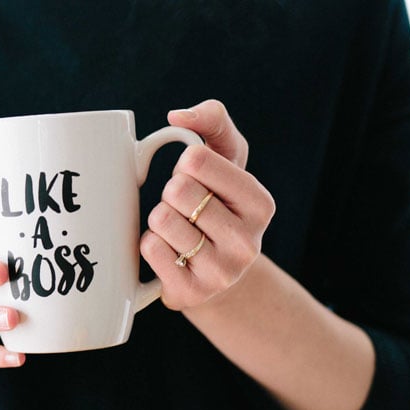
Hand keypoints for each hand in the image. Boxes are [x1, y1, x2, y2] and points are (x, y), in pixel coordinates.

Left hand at [141, 99, 275, 309]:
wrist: (214, 273)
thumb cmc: (216, 203)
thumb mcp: (225, 158)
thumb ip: (212, 121)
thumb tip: (178, 116)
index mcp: (260, 203)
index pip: (196, 160)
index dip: (184, 165)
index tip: (196, 179)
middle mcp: (248, 241)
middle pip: (176, 190)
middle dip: (170, 193)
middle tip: (185, 208)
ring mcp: (222, 272)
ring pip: (161, 220)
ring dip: (159, 220)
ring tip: (178, 231)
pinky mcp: (192, 293)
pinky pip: (149, 249)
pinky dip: (149, 244)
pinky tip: (168, 252)